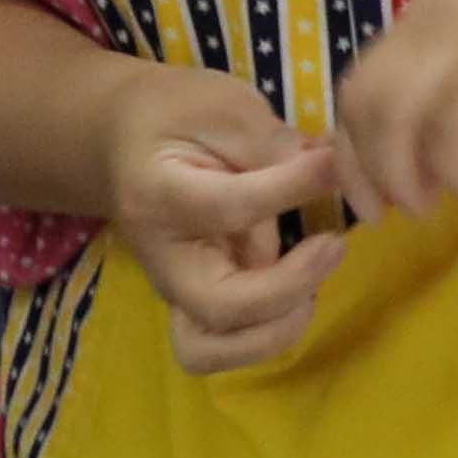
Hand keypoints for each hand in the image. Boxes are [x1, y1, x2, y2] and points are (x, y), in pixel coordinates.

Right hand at [94, 61, 343, 375]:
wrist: (122, 141)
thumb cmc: (174, 116)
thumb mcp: (221, 106)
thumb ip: (270, 142)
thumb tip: (331, 170)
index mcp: (160, 195)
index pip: (229, 207)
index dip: (292, 188)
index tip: (334, 164)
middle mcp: (161, 257)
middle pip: (218, 308)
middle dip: (288, 288)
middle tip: (332, 244)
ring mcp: (174, 290)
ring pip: (211, 351)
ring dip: (275, 330)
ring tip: (314, 284)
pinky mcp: (193, 306)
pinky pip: (224, 347)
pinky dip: (266, 335)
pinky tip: (300, 291)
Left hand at [323, 0, 457, 218]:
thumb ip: (436, 107)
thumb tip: (390, 167)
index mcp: (425, 16)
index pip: (356, 86)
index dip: (350, 152)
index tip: (368, 202)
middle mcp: (436, 17)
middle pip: (366, 100)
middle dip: (369, 168)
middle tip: (395, 212)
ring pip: (399, 111)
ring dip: (403, 171)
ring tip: (430, 205)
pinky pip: (455, 125)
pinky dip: (452, 166)